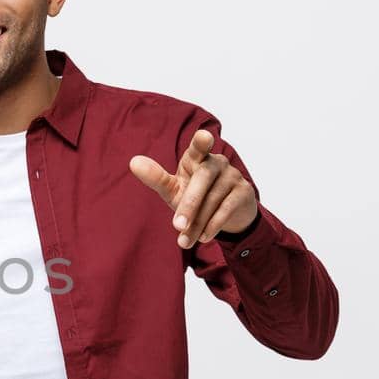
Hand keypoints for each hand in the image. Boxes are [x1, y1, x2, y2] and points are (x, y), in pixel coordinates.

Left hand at [129, 129, 257, 247]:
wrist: (228, 215)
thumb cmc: (194, 197)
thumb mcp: (174, 190)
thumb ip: (156, 178)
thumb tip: (133, 162)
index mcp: (197, 158)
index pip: (199, 147)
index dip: (201, 142)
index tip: (204, 137)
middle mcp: (217, 162)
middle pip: (202, 180)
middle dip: (189, 204)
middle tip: (176, 226)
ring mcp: (232, 176)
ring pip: (213, 200)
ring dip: (197, 223)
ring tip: (184, 242)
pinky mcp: (244, 192)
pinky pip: (227, 209)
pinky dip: (213, 225)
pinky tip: (203, 237)